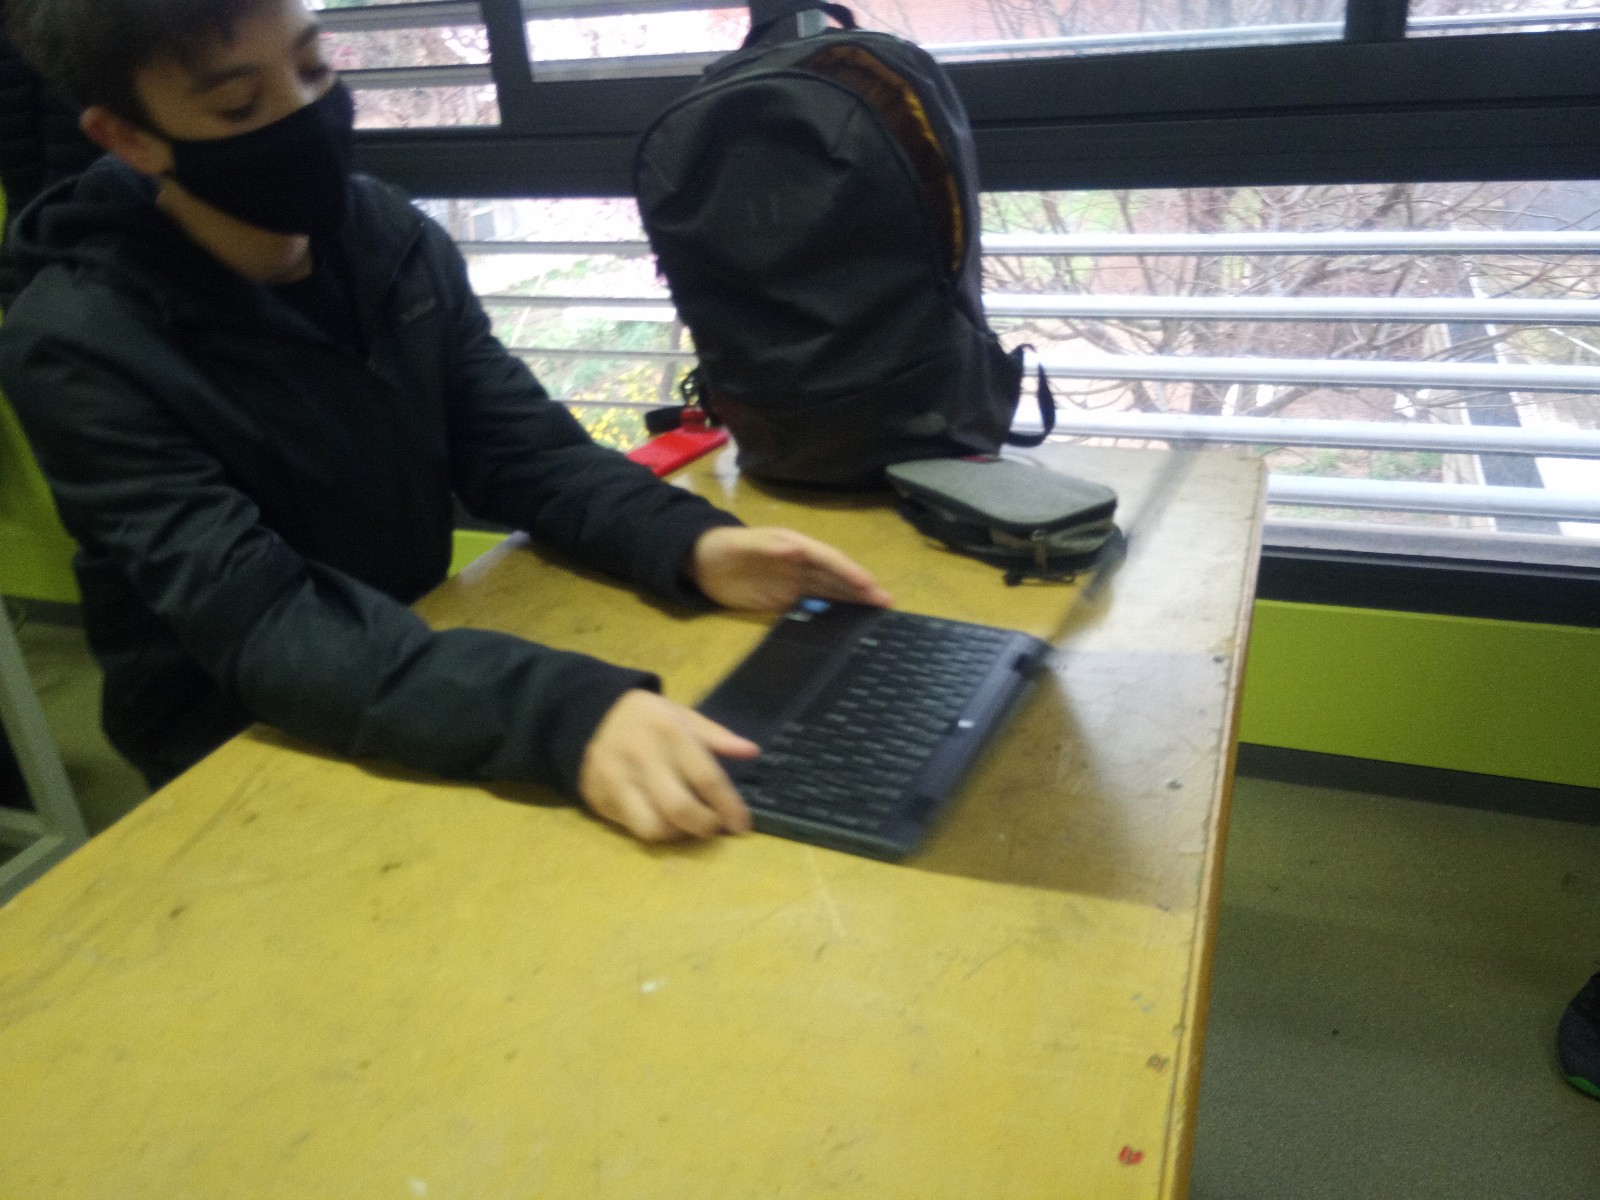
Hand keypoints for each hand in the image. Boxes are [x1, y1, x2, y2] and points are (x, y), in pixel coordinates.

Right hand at [578, 690, 758, 842]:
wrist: (588, 714)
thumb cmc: (648, 718)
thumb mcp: (683, 715)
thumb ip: (717, 736)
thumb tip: (752, 752)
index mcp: (670, 732)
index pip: (707, 778)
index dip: (729, 807)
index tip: (742, 826)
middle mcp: (642, 757)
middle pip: (680, 809)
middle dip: (704, 826)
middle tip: (714, 827)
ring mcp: (616, 780)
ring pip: (653, 828)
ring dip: (677, 835)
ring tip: (687, 825)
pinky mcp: (599, 798)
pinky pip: (631, 827)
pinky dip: (652, 829)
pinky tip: (661, 818)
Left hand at [690, 526, 892, 611]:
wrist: (699, 562)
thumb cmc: (722, 547)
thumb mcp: (743, 544)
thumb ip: (768, 547)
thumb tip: (796, 550)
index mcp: (795, 545)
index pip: (828, 559)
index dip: (849, 572)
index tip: (868, 585)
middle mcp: (801, 564)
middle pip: (836, 577)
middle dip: (862, 589)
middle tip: (887, 604)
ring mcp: (794, 583)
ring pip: (830, 592)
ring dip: (853, 602)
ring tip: (877, 614)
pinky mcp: (784, 601)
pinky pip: (813, 607)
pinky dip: (831, 614)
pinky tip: (846, 625)